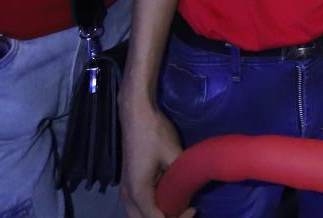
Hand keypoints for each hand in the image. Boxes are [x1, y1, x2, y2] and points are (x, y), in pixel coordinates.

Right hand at [120, 99, 190, 217]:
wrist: (136, 114)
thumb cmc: (154, 133)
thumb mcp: (174, 154)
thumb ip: (183, 176)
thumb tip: (197, 187)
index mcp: (138, 191)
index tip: (194, 208)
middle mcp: (128, 196)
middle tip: (187, 210)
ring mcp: (125, 191)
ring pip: (138, 216)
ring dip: (157, 215)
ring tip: (179, 207)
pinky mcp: (128, 184)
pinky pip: (137, 206)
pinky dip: (151, 209)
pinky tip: (169, 199)